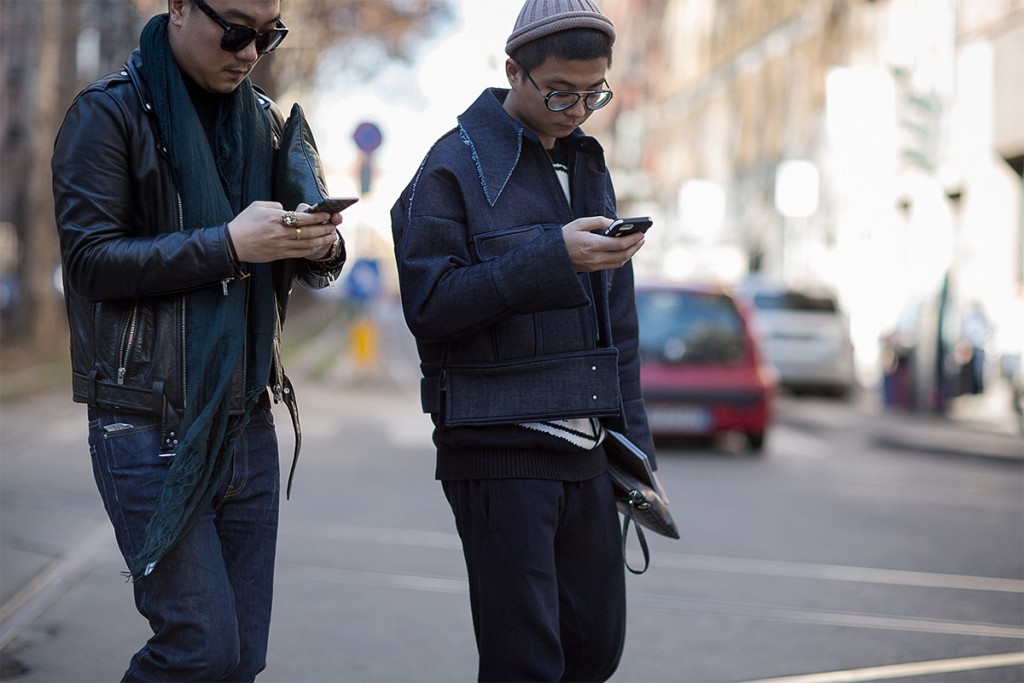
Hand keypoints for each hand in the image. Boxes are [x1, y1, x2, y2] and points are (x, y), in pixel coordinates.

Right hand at [227, 201, 341, 262]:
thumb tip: (288, 210)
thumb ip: (276, 206)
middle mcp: (281, 233)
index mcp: (276, 219)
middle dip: (323, 229)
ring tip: (332, 237)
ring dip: (321, 241)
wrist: (233, 244)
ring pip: (307, 244)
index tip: (326, 215)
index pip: (302, 218)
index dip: (317, 217)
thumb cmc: (244, 223)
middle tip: (333, 226)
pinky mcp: (280, 255)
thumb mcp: (258, 206)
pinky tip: (318, 246)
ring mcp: (281, 245)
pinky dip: (311, 250)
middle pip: (308, 232)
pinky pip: (300, 253)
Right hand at [562, 216, 644, 272]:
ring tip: (636, 243)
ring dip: (630, 253)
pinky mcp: (593, 269)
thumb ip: (599, 221)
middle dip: (635, 246)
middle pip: (623, 255)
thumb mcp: (580, 223)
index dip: (632, 239)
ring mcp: (595, 265)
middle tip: (642, 238)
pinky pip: (612, 265)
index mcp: (592, 245)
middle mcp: (595, 258)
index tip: (641, 233)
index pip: (619, 244)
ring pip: (619, 262)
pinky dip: (622, 258)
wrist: (551, 256)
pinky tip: (624, 250)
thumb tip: (615, 223)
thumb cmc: (565, 237)